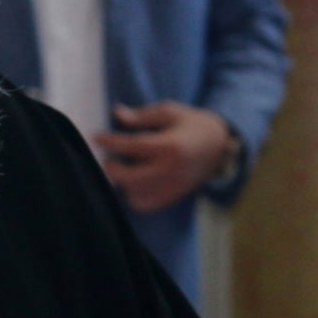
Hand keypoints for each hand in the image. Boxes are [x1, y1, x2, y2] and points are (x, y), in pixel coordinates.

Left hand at [94, 102, 233, 213]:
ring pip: (138, 196)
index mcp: (171, 146)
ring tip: (121, 169)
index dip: (111, 142)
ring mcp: (174, 186)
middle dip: (113, 169)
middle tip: (107, 158)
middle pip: (132, 178)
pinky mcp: (174, 196)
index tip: (96, 137)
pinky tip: (131, 182)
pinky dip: (134, 196)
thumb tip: (117, 114)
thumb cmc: (192, 124)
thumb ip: (142, 116)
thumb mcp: (169, 112)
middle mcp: (172, 170)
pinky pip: (147, 204)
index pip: (134, 147)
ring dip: (123, 184)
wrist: (221, 146)